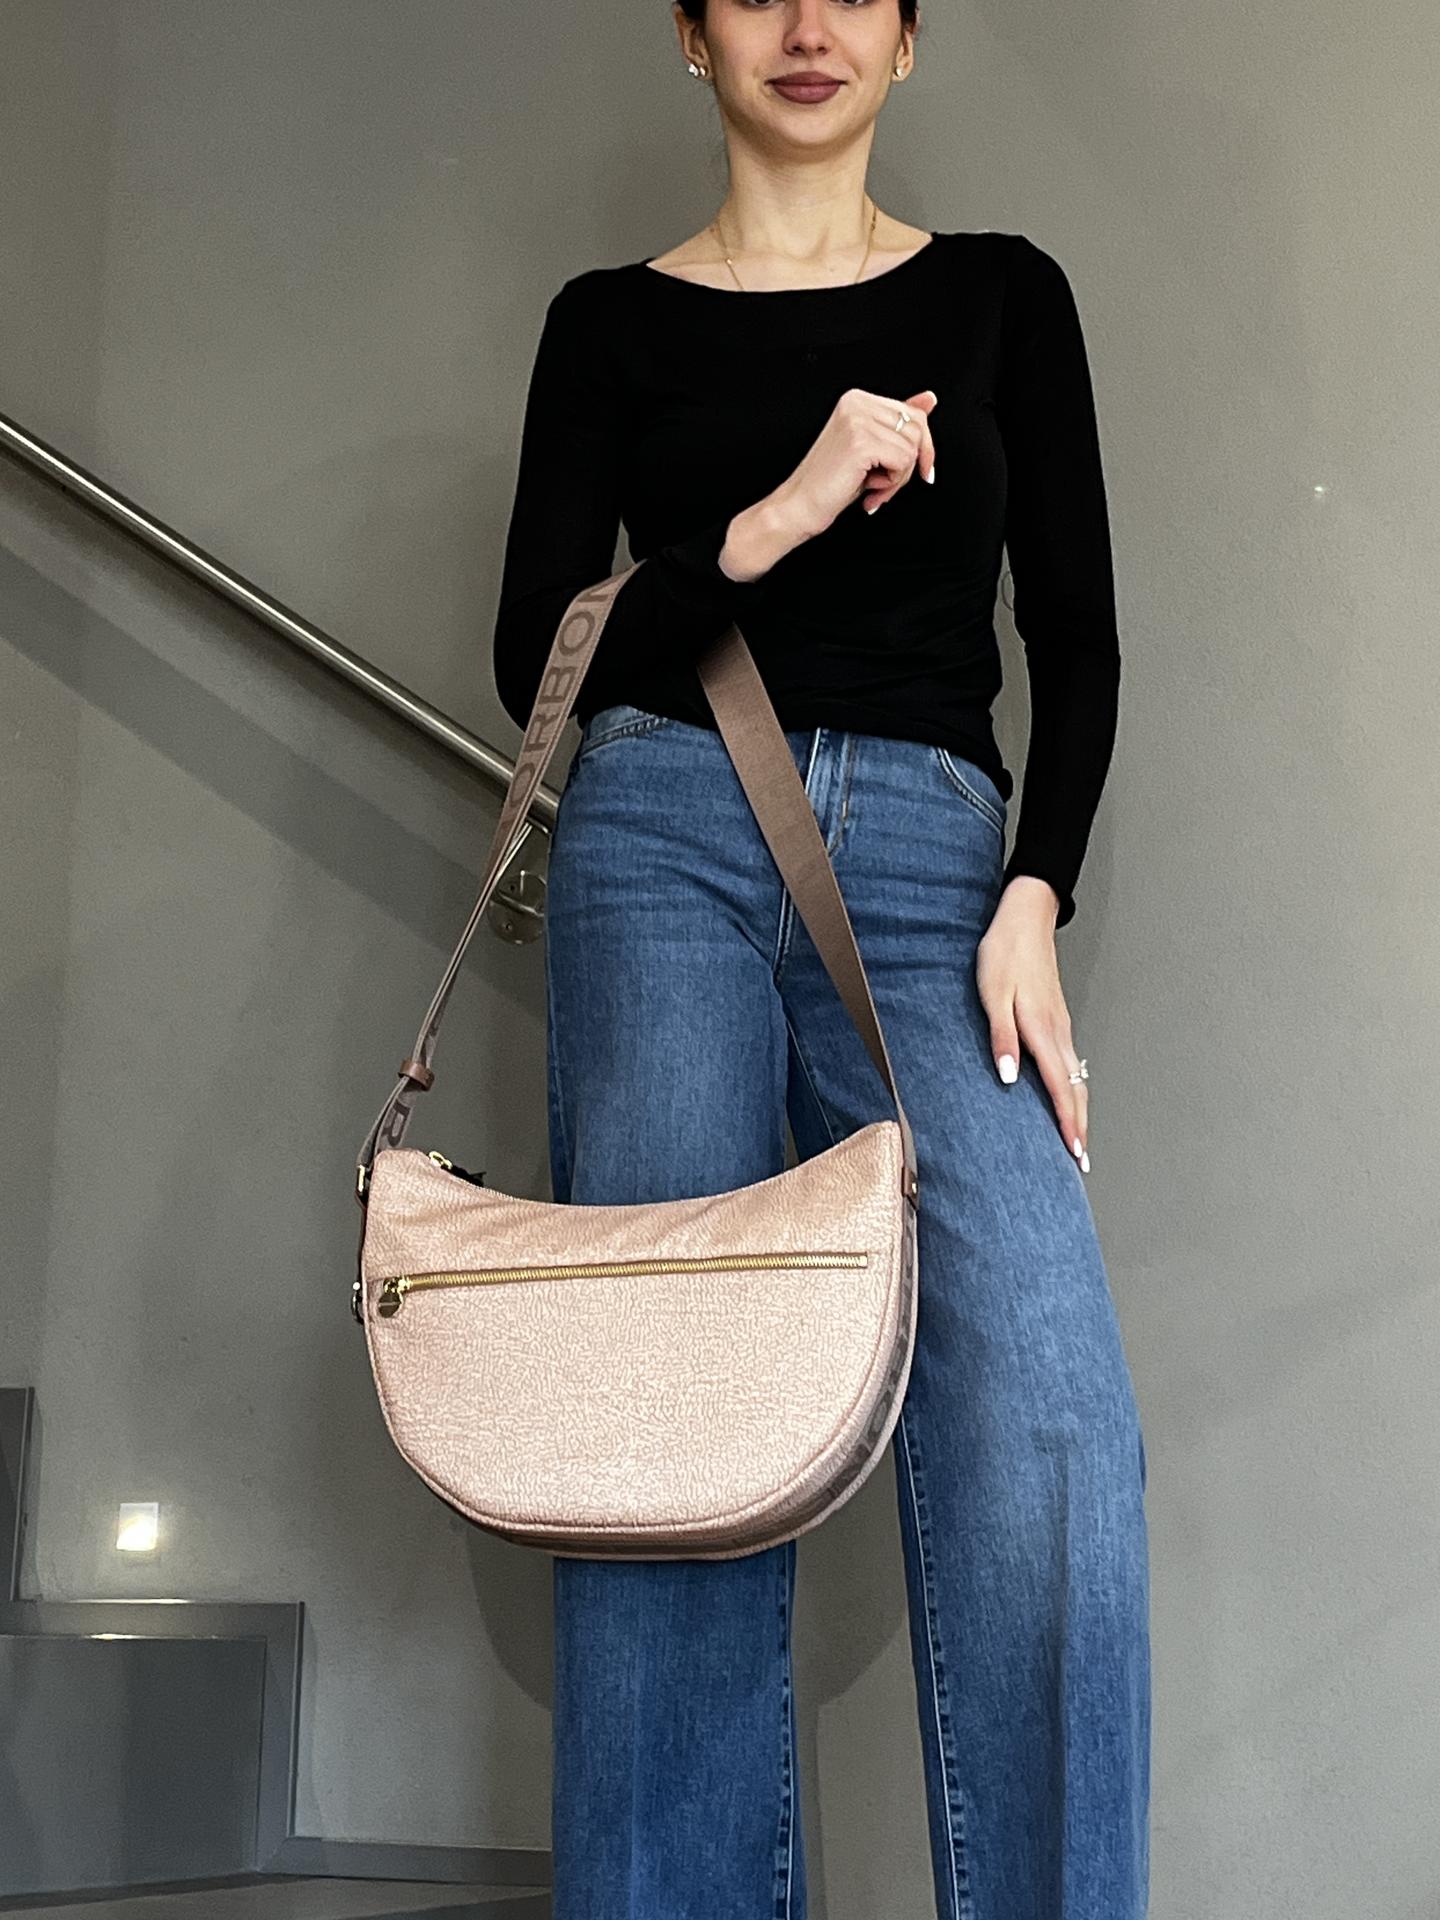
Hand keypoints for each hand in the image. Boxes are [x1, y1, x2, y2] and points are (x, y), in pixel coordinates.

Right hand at [772, 386, 939, 539]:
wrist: (799, 506)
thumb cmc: (831, 482)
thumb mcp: (872, 448)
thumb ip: (898, 422)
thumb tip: (929, 400)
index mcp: (858, 399)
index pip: (913, 415)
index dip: (919, 449)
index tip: (914, 471)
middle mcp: (857, 403)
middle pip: (917, 429)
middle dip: (908, 465)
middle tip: (884, 485)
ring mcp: (858, 420)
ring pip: (912, 447)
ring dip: (898, 478)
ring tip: (872, 488)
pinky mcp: (861, 442)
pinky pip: (903, 461)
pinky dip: (891, 484)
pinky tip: (868, 489)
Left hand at [976, 878, 1091, 1173]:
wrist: (1024, 917)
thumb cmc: (1003, 953)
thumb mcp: (992, 992)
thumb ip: (1001, 1036)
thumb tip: (1009, 1078)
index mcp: (1042, 1029)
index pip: (1059, 1087)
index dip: (1067, 1123)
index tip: (1075, 1153)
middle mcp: (1059, 1032)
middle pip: (1076, 1089)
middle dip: (1079, 1127)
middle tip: (1081, 1163)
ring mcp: (1062, 1026)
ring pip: (1077, 1078)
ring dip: (1079, 1111)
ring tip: (1078, 1141)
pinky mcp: (1058, 1020)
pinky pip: (1071, 1064)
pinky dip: (1074, 1089)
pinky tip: (1067, 1098)